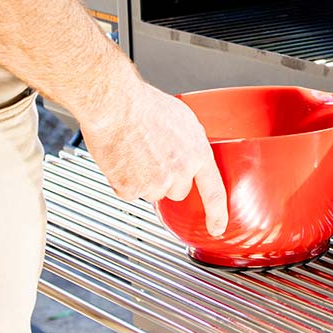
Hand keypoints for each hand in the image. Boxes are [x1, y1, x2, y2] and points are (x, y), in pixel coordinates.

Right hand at [79, 75, 228, 235]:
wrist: (115, 105)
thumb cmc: (145, 105)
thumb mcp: (183, 119)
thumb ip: (191, 143)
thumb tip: (192, 151)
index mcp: (196, 153)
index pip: (214, 192)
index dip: (217, 213)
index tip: (216, 227)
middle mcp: (178, 172)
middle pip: (177, 191)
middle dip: (168, 179)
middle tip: (154, 156)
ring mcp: (154, 183)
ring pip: (151, 192)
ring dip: (145, 179)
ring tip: (136, 151)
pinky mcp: (130, 189)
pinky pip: (129, 192)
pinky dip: (124, 180)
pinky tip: (123, 159)